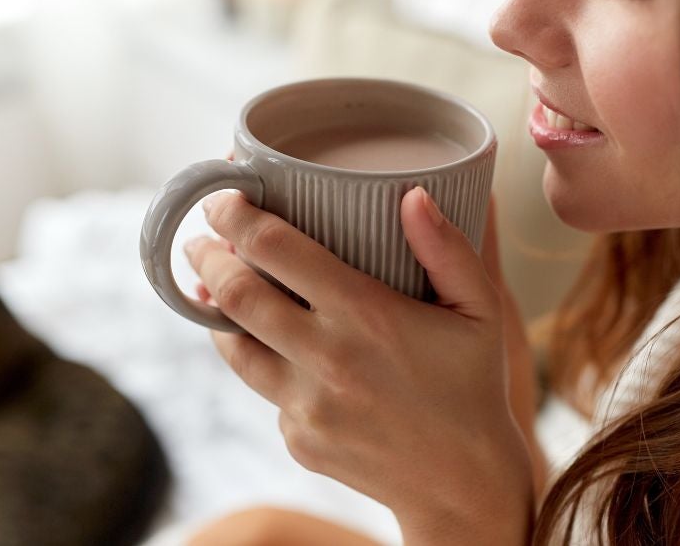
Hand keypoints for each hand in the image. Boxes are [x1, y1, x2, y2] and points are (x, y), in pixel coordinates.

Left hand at [186, 188, 533, 543]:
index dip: (235, 214)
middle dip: (205, 256)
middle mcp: (326, 360)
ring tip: (211, 283)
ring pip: (232, 345)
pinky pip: (264, 388)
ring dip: (213, 308)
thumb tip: (415, 195)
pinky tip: (274, 344)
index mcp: (366, 316)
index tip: (221, 196)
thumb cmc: (472, 386)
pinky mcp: (296, 438)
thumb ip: (448, 249)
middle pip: (235, 294)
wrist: (462, 484)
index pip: (275, 249)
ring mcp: (305, 405)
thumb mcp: (480, 311)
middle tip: (199, 237)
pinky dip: (262, 359)